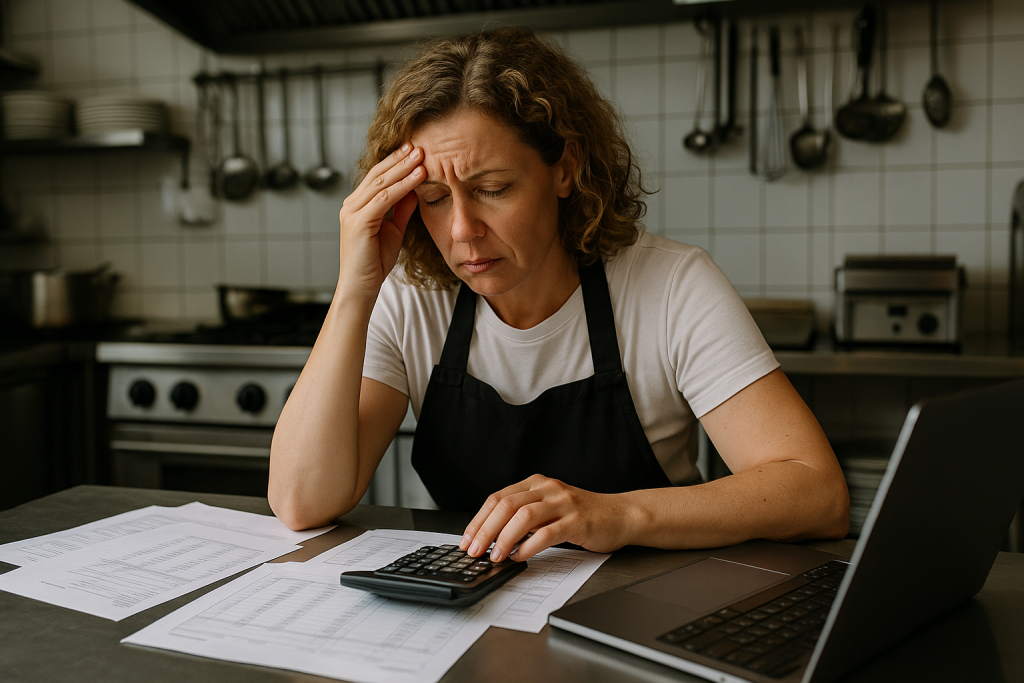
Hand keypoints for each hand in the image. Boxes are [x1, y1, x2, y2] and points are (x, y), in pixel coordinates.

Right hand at [337, 143, 424, 297]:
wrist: (361, 287)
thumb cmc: (374, 262)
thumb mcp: (393, 230)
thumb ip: (401, 209)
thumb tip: (414, 189)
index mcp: (357, 205)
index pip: (377, 177)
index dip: (395, 162)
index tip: (413, 150)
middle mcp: (351, 205)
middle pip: (377, 174)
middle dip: (399, 159)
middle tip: (418, 144)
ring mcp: (352, 212)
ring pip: (381, 183)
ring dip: (403, 168)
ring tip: (421, 155)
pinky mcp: (358, 222)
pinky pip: (384, 198)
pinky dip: (402, 186)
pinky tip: (418, 177)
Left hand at [459, 475, 632, 561]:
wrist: (620, 515)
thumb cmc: (582, 515)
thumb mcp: (549, 508)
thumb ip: (524, 516)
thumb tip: (491, 538)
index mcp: (536, 484)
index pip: (498, 498)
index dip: (478, 520)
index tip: (466, 539)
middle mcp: (548, 489)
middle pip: (506, 505)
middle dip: (485, 530)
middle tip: (474, 550)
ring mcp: (563, 503)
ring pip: (523, 517)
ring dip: (504, 539)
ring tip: (495, 556)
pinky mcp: (577, 520)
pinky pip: (546, 533)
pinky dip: (528, 547)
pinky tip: (519, 557)